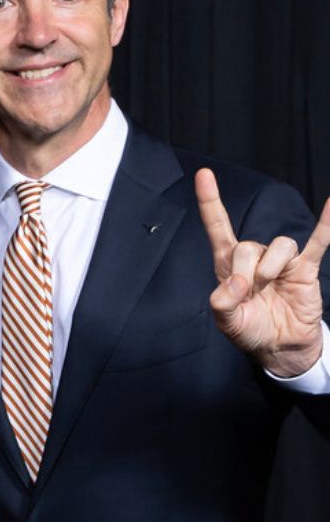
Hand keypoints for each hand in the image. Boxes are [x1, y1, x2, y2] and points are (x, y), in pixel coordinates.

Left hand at [196, 168, 329, 377]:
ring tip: (269, 285)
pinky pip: (318, 242)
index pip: (218, 227)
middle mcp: (254, 257)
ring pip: (278, 244)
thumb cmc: (250, 329)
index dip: (210, 202)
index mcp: (229, 265)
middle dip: (246, 269)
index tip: (204, 175)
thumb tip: (236, 284)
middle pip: (248, 245)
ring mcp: (281, 261)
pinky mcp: (305, 268)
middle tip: (248, 292)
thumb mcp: (227, 321)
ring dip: (271, 266)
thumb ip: (222, 303)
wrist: (280, 346)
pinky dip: (326, 224)